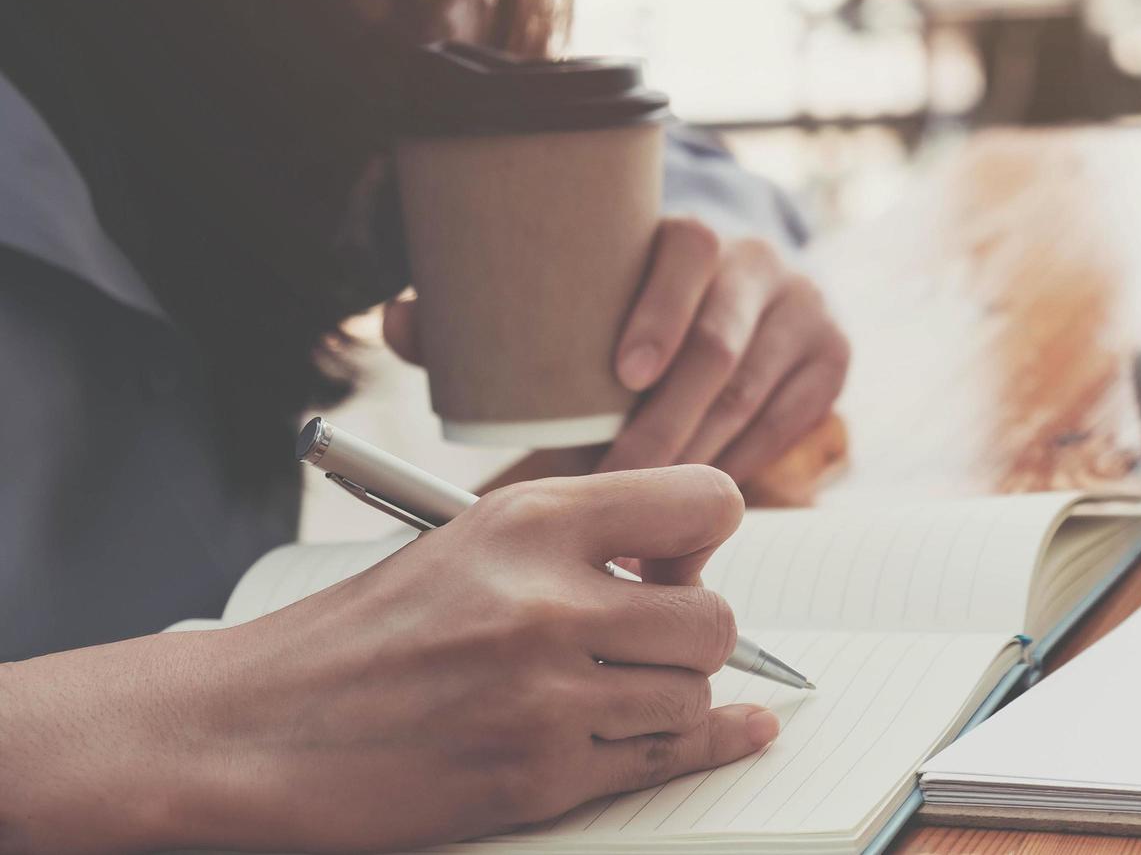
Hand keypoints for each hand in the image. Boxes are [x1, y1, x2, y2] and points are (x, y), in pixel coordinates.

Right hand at [0, 466, 777, 852]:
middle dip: (695, 631)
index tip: (674, 560)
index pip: (705, 504)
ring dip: (671, 694)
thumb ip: (581, 539)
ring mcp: (547, 699)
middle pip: (714, 618)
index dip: (704, 535)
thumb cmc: (367, 631)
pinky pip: (667, 758)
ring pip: (694, 694)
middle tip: (648, 634)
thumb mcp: (468, 540)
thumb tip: (696, 565)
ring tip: (610, 686)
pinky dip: (702, 745)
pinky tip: (741, 729)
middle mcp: (548, 604)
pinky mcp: (541, 780)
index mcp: (530, 522)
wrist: (257, 728)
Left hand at [385, 217, 849, 480]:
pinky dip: (740, 464)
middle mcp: (760, 264)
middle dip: (663, 425)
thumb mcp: (567, 298)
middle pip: (721, 347)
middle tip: (612, 480)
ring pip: (754, 396)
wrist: (731, 290)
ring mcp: (805, 312)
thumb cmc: (627, 307)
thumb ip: (481, 312)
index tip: (622, 373)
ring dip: (695, 456)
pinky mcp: (831, 361)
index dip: (658, 310)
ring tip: (641, 503)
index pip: (687, 251)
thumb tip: (396, 320)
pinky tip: (698, 496)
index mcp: (693, 232)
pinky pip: (787, 425)